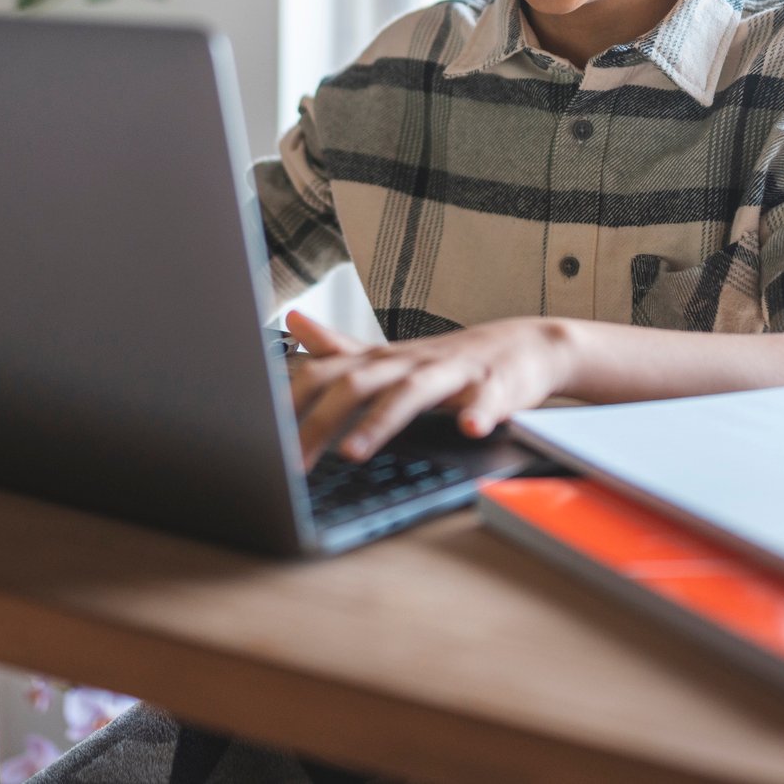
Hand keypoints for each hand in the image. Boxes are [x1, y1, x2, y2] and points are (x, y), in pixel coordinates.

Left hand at [283, 310, 573, 468]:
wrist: (527, 344)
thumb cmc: (450, 360)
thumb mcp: (391, 355)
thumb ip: (340, 346)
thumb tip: (293, 321)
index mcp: (382, 359)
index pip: (323, 373)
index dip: (289, 401)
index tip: (256, 432)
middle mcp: (409, 361)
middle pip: (356, 384)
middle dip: (320, 422)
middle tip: (292, 462)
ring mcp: (452, 372)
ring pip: (411, 392)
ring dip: (381, 421)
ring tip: (354, 452)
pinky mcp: (495, 386)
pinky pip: (486, 400)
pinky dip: (477, 412)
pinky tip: (470, 428)